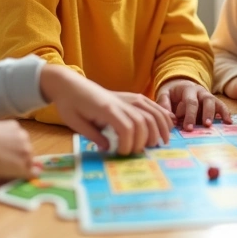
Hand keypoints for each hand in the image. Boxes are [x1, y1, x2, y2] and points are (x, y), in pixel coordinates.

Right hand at [0, 118, 37, 179]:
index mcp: (13, 126)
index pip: (19, 136)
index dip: (12, 144)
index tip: (5, 150)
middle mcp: (22, 136)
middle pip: (25, 146)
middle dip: (18, 153)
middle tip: (6, 160)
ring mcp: (25, 151)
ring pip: (29, 159)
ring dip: (22, 164)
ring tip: (9, 169)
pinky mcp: (23, 165)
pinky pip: (32, 172)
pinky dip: (30, 175)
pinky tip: (25, 177)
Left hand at [39, 64, 172, 154]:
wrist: (69, 84)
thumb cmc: (69, 103)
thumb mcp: (75, 123)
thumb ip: (93, 136)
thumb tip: (109, 149)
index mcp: (106, 109)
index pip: (127, 127)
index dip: (129, 144)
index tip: (121, 154)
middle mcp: (121, 101)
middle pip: (143, 121)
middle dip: (145, 140)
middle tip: (138, 153)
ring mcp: (128, 97)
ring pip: (152, 111)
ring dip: (160, 128)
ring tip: (161, 143)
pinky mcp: (130, 96)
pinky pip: (151, 104)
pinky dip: (161, 114)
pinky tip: (167, 125)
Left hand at [156, 78, 232, 130]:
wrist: (180, 84)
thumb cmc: (172, 93)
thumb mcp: (164, 94)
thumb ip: (164, 104)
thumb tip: (171, 118)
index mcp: (188, 89)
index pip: (190, 102)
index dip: (190, 115)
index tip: (188, 128)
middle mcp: (200, 91)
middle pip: (206, 101)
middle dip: (205, 114)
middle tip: (205, 126)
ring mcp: (208, 96)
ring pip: (214, 102)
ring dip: (215, 114)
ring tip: (213, 125)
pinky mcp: (214, 102)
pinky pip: (221, 106)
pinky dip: (225, 113)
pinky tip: (228, 122)